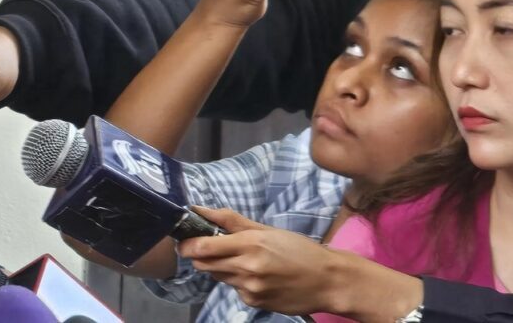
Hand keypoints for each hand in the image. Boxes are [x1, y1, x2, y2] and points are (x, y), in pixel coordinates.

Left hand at [177, 206, 346, 315]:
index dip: (188, 244)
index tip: (184, 240)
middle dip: (201, 256)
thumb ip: (231, 220)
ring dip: (222, 267)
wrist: (328, 281)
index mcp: (250, 244)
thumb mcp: (267, 230)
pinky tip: (258, 277)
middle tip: (212, 248)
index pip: (203, 247)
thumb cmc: (300, 250)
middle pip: (204, 264)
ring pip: (218, 276)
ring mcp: (250, 288)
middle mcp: (247, 268)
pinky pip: (234, 290)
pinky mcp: (254, 302)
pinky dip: (239, 282)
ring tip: (244, 261)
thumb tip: (199, 210)